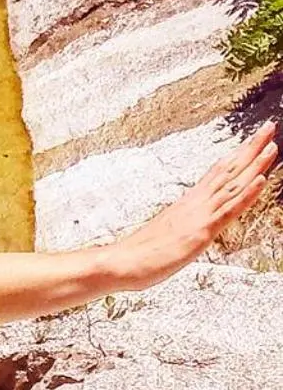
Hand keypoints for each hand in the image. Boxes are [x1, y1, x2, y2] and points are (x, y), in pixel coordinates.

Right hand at [112, 119, 276, 289]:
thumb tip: (187, 219)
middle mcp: (196, 203)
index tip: (254, 139)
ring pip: (233, 185)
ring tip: (272, 146)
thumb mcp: (168, 232)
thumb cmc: (142, 252)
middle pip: (228, 171)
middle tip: (269, 127)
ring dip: (254, 165)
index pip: (219, 172)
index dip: (238, 155)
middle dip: (251, 149)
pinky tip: (261, 180)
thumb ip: (182, 222)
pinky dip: (246, 194)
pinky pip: (229, 210)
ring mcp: (199, 215)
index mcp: (189, 202)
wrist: (122, 262)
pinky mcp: (201, 232)